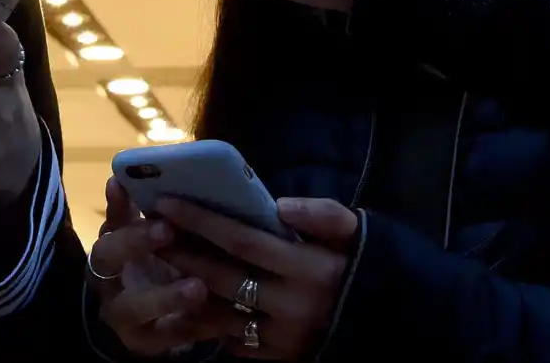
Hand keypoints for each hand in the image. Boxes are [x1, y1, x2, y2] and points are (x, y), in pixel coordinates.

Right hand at [90, 178, 216, 355]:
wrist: (151, 322)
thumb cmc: (159, 265)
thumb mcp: (151, 237)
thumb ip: (152, 211)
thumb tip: (160, 174)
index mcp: (110, 246)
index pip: (107, 219)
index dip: (116, 205)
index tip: (125, 185)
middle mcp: (106, 279)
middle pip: (106, 257)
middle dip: (133, 242)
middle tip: (166, 229)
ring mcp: (120, 314)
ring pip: (131, 307)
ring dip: (164, 296)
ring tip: (197, 287)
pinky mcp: (141, 343)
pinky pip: (165, 337)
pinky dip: (190, 327)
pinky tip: (216, 321)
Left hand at [154, 197, 358, 359]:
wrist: (398, 322)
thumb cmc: (368, 266)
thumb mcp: (357, 232)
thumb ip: (323, 215)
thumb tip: (281, 206)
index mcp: (309, 269)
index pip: (242, 240)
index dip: (201, 221)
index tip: (167, 203)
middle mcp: (292, 306)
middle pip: (222, 277)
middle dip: (182, 253)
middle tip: (151, 231)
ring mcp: (285, 338)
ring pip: (222, 314)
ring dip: (188, 289)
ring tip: (162, 265)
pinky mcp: (282, 359)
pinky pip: (237, 343)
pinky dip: (212, 324)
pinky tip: (191, 303)